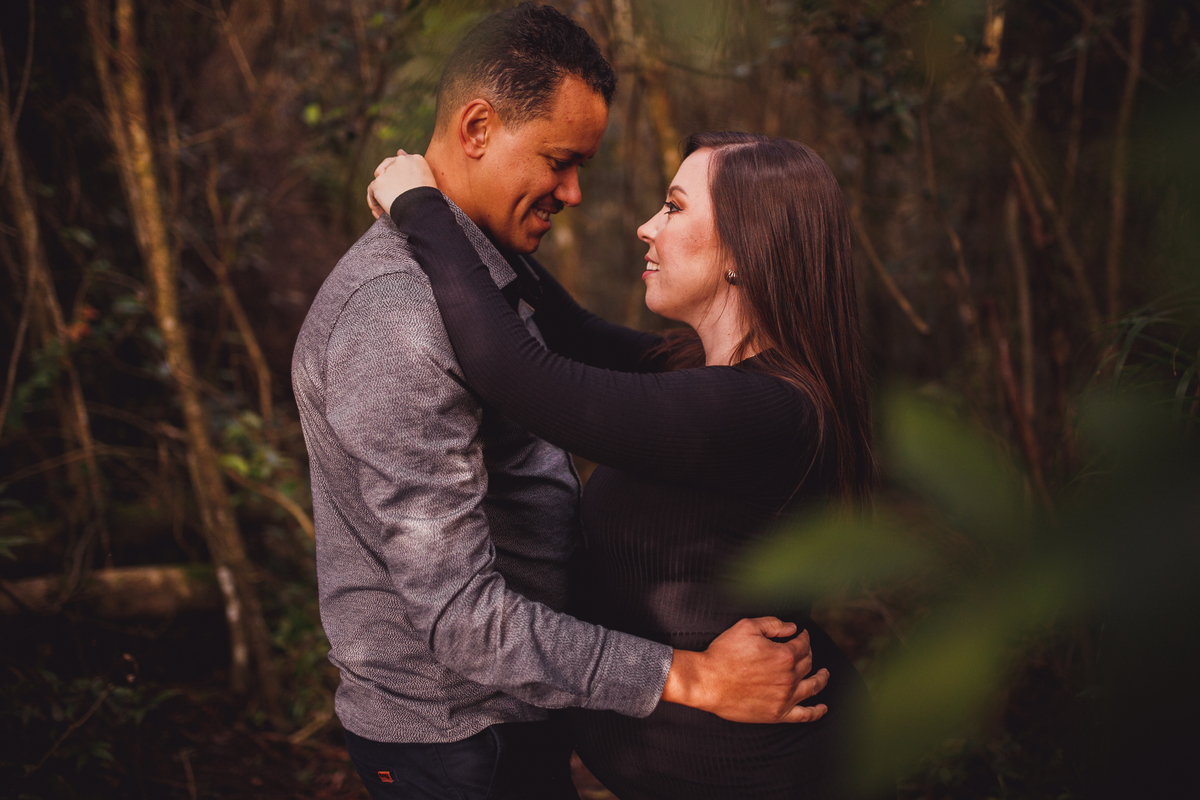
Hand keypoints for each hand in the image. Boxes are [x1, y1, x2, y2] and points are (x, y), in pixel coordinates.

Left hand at [367, 149, 437, 218]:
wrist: (421, 209)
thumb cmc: (429, 199)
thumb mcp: (427, 180)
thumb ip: (413, 166)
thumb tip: (400, 151)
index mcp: (416, 159)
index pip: (401, 162)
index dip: (398, 173)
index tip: (401, 185)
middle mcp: (401, 160)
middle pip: (387, 166)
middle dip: (387, 179)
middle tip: (393, 196)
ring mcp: (388, 171)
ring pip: (379, 179)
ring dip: (381, 192)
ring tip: (386, 207)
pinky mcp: (378, 183)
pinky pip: (372, 191)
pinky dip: (374, 202)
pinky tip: (381, 213)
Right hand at [661, 618, 829, 723]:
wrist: (707, 682)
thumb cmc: (724, 653)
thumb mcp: (747, 627)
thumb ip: (773, 624)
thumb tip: (793, 628)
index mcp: (784, 655)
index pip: (803, 644)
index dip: (804, 637)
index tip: (801, 634)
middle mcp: (789, 677)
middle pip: (807, 664)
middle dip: (808, 654)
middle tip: (804, 650)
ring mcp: (785, 698)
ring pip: (812, 687)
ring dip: (821, 679)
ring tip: (824, 675)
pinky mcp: (777, 714)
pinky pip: (804, 715)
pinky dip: (816, 712)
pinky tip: (822, 708)